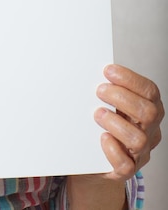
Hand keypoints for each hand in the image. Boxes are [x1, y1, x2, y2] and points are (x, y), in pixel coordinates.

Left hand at [94, 64, 163, 179]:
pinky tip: (102, 138)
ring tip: (98, 114)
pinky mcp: (126, 170)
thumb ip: (107, 89)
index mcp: (148, 109)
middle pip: (149, 112)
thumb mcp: (109, 102)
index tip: (108, 71)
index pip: (149, 91)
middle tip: (100, 91)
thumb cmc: (102, 123)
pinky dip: (113, 150)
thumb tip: (90, 70)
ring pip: (139, 139)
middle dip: (122, 97)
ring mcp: (140, 152)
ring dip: (116, 123)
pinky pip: (126, 165)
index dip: (130, 79)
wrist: (92, 157)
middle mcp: (149, 130)